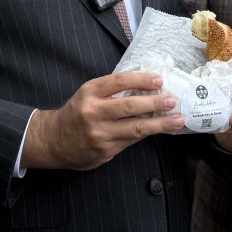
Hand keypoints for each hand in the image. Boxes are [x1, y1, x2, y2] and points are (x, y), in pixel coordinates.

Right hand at [22, 71, 183, 170]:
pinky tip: (160, 130)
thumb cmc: (76, 113)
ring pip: (136, 128)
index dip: (142, 79)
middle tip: (172, 100)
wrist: (53, 141)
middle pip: (130, 106)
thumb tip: (146, 87)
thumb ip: (112, 90)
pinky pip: (131, 141)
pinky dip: (147, 135)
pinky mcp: (105, 151)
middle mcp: (93, 112)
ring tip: (178, 120)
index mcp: (89, 92)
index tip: (159, 80)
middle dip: (155, 103)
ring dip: (161, 124)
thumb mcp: (88, 94)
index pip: (120, 81)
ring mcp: (100, 134)